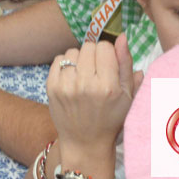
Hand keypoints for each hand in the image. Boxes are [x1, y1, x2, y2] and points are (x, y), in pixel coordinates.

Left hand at [47, 35, 142, 173]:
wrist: (85, 142)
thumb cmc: (110, 118)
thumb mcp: (127, 95)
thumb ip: (126, 64)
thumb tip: (122, 36)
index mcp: (108, 87)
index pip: (104, 47)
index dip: (108, 54)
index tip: (108, 67)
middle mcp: (85, 85)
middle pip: (88, 46)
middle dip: (94, 56)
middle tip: (96, 73)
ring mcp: (66, 86)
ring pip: (73, 51)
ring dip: (79, 60)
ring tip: (84, 77)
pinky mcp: (51, 87)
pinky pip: (58, 59)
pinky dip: (66, 65)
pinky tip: (72, 79)